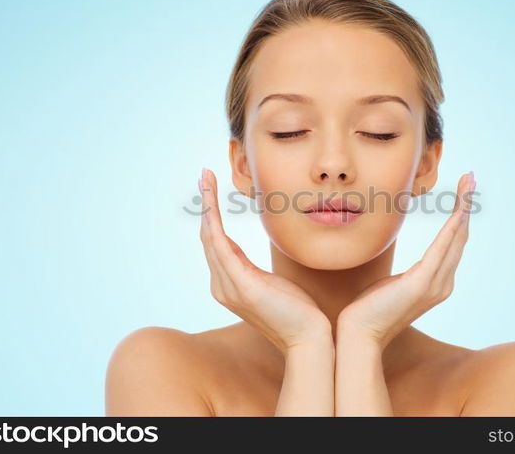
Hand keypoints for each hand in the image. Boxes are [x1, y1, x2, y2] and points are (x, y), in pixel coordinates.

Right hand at [198, 168, 330, 355]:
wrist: (309, 338)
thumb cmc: (298, 312)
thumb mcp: (273, 284)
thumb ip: (257, 272)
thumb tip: (253, 261)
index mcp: (229, 284)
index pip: (216, 243)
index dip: (212, 215)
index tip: (211, 189)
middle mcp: (222, 286)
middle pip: (208, 237)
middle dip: (206, 203)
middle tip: (205, 175)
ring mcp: (228, 287)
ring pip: (211, 237)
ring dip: (207, 206)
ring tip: (206, 180)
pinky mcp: (241, 286)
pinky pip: (221, 246)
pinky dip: (214, 222)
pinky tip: (212, 204)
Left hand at [337, 171, 476, 349]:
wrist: (360, 333)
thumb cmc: (370, 310)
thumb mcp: (392, 286)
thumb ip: (407, 275)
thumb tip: (407, 268)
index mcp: (437, 282)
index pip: (452, 243)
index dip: (459, 216)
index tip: (462, 192)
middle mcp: (443, 283)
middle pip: (459, 236)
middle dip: (465, 205)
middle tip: (470, 178)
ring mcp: (435, 284)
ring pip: (455, 238)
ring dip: (463, 208)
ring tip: (468, 183)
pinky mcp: (422, 284)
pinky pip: (441, 249)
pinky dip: (452, 227)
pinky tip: (459, 210)